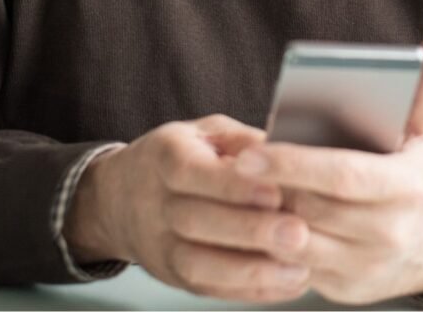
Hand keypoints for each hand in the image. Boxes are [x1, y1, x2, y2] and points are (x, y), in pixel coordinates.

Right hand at [63, 114, 313, 302]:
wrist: (121, 198)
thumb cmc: (181, 155)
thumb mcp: (205, 132)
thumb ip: (242, 141)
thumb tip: (284, 151)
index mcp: (164, 156)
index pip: (191, 172)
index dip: (232, 185)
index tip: (275, 190)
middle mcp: (154, 204)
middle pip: (196, 222)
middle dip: (250, 230)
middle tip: (299, 232)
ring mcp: (159, 246)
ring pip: (199, 266)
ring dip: (252, 270)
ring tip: (301, 266)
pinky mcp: (172, 278)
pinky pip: (210, 290)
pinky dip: (251, 290)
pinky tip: (289, 283)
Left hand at [234, 32, 422, 304]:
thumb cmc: (420, 174)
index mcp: (406, 187)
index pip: (342, 176)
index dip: (295, 165)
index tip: (252, 153)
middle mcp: (388, 233)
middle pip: (313, 210)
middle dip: (271, 188)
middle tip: (234, 166)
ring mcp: (366, 267)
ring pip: (298, 244)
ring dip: (266, 217)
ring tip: (241, 188)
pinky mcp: (346, 289)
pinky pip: (297, 270)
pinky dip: (272, 244)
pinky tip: (255, 217)